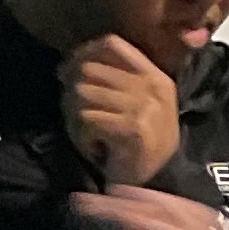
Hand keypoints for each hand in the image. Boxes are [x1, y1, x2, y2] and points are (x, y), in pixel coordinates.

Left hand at [60, 35, 183, 189]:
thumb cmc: (141, 147)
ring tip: (86, 132)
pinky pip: (87, 118)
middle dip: (72, 90)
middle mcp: (152, 87)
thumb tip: (75, 62)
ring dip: (74, 116)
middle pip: (90, 68)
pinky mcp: (132, 128)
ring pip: (83, 92)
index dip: (84, 52)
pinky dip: (82, 135)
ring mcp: (144, 106)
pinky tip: (93, 147)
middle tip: (75, 113)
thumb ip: (117, 80)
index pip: (112, 44)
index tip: (70, 71)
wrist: (158, 185)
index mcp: (155, 76)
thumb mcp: (140, 105)